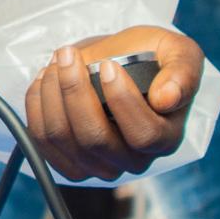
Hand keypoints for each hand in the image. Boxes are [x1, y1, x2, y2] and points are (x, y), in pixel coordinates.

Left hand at [24, 25, 203, 182]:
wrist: (120, 65)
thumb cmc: (151, 59)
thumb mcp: (177, 52)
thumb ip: (183, 71)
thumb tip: (166, 98)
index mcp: (165, 138)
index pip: (143, 134)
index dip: (122, 100)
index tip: (107, 65)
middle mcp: (134, 160)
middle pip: (95, 139)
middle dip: (74, 92)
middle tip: (68, 56)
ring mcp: (99, 166)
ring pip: (64, 139)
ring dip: (51, 96)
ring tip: (56, 64)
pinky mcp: (70, 162)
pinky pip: (43, 143)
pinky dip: (36, 108)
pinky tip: (44, 82)